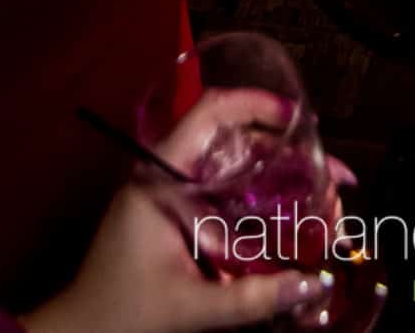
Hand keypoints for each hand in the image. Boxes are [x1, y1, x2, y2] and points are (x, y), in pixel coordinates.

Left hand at [20, 88, 329, 332]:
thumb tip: (314, 284)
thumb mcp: (193, 306)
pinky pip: (224, 192)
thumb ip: (253, 298)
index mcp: (160, 178)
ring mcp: (169, 194)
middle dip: (288, 153)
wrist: (82, 331)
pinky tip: (291, 219)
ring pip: (233, 167)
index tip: (300, 121)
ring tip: (324, 197)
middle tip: (333, 176)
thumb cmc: (122, 312)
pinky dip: (260, 198)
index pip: (209, 113)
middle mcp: (165, 176)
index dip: (256, 104)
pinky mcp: (175, 215)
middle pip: (234, 141)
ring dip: (278, 176)